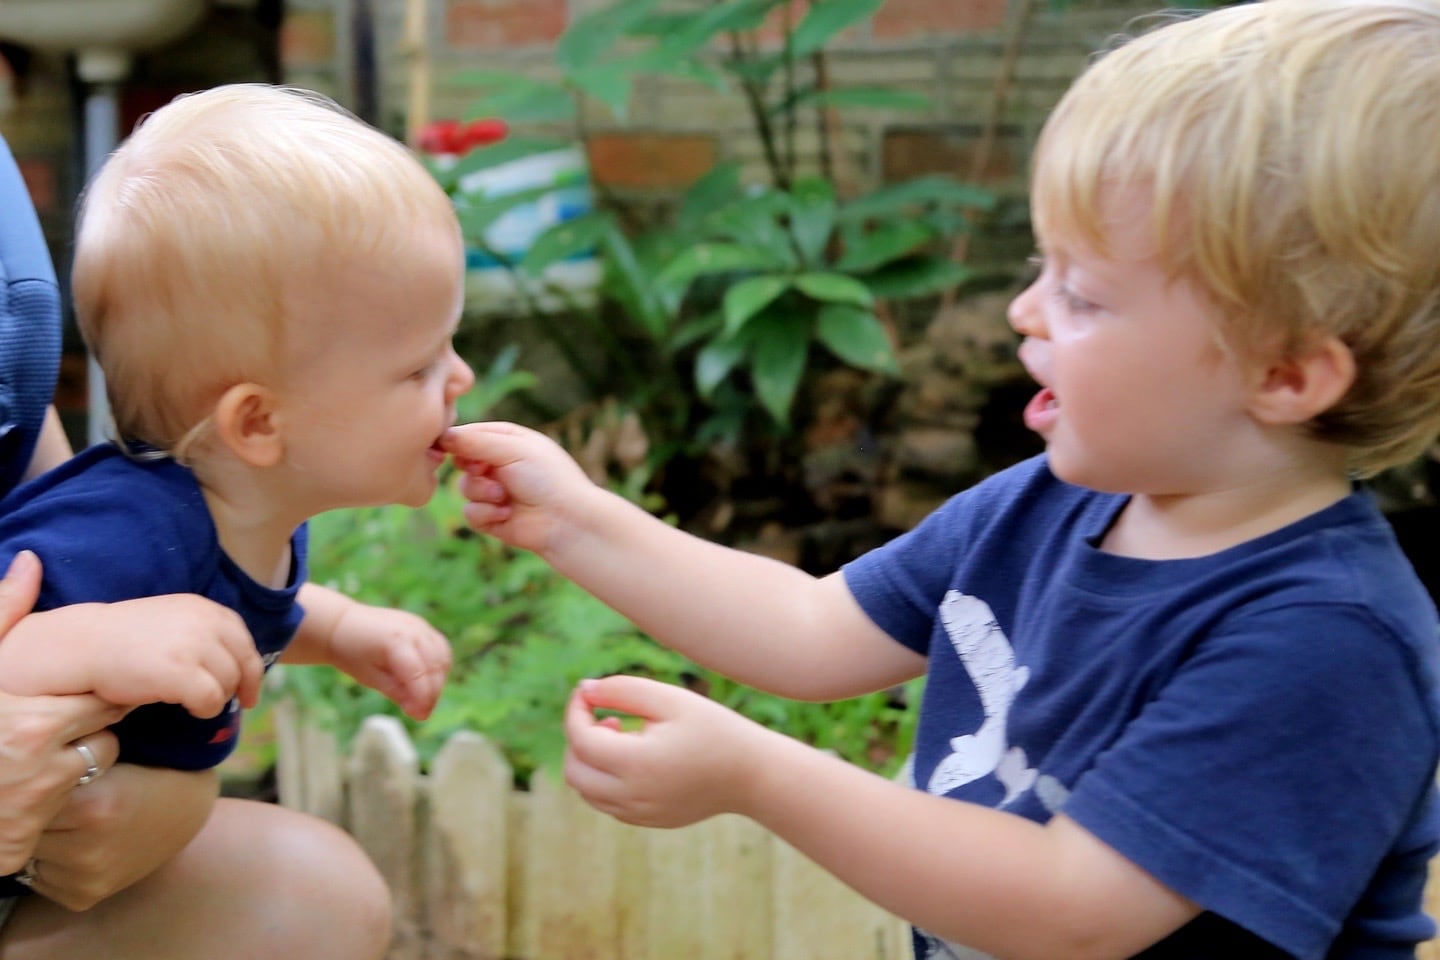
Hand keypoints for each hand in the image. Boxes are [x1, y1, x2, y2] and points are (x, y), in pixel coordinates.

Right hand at [0, 549, 125, 874]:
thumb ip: (4, 618)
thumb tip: (29, 560)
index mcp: (31, 723)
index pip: (101, 698)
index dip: (91, 691)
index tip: (75, 689)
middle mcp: (45, 763)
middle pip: (107, 724)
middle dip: (90, 717)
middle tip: (58, 716)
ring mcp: (46, 799)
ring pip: (99, 758)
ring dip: (81, 752)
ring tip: (38, 750)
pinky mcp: (36, 830)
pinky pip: (80, 794)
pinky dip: (62, 787)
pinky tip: (34, 782)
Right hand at [0, 593, 262, 718]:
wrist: (85, 645)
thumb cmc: (125, 639)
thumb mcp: (173, 622)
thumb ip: (203, 634)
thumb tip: (235, 666)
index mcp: (204, 608)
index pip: (243, 639)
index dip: (251, 667)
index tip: (250, 689)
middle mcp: (204, 623)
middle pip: (243, 663)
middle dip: (241, 686)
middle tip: (237, 704)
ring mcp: (194, 647)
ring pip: (228, 683)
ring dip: (217, 698)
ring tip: (196, 703)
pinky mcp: (182, 673)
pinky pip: (211, 700)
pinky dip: (205, 709)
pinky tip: (189, 709)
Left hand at [23, 764, 217, 909]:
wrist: (182, 811)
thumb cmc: (142, 776)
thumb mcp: (107, 764)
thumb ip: (62, 776)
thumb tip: (12, 788)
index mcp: (95, 807)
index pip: (29, 800)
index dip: (36, 790)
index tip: (45, 783)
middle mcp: (88, 850)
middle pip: (25, 831)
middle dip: (36, 817)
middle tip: (64, 805)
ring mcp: (86, 879)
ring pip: (29, 854)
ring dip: (42, 839)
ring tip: (72, 825)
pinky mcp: (83, 898)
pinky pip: (40, 878)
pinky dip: (50, 862)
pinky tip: (76, 847)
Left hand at [327, 601, 450, 720]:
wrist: (344, 624)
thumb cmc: (352, 652)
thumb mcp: (369, 677)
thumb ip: (396, 692)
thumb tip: (419, 712)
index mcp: (396, 641)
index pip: (419, 674)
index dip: (422, 698)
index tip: (418, 717)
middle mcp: (414, 629)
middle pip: (435, 667)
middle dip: (431, 693)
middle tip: (420, 713)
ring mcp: (421, 626)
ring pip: (442, 658)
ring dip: (437, 681)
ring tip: (422, 699)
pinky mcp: (423, 627)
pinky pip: (440, 649)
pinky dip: (438, 668)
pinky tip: (426, 682)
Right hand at [440, 421, 598, 554]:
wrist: (566, 522)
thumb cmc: (547, 478)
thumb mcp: (512, 450)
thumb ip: (475, 441)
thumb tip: (441, 436)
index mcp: (509, 441)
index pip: (470, 433)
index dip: (456, 440)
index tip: (444, 445)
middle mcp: (500, 464)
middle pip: (461, 460)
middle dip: (470, 467)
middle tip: (483, 470)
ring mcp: (495, 492)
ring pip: (464, 487)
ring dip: (482, 492)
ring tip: (504, 496)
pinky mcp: (492, 518)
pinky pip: (470, 513)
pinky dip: (486, 514)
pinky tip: (507, 514)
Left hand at [563, 675, 766, 828]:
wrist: (751, 775)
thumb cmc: (714, 729)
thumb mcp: (670, 699)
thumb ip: (622, 690)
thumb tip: (584, 690)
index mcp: (636, 764)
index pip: (580, 739)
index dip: (575, 710)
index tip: (587, 692)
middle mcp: (632, 796)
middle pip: (574, 771)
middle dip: (578, 739)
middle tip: (610, 717)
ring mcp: (639, 814)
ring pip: (587, 791)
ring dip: (590, 761)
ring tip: (623, 735)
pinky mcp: (648, 821)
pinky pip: (607, 803)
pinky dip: (605, 779)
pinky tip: (635, 757)